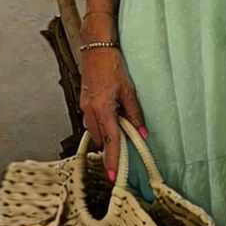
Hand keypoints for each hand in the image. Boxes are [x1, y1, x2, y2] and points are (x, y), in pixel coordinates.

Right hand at [80, 46, 145, 182]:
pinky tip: (110, 123)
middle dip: (110, 150)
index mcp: (102, 108)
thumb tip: (141, 133)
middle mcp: (90, 111)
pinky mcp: (84, 104)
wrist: (96, 50)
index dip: (113, 160)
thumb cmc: (111, 65)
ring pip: (95, 132)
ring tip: (118, 136)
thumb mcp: (128, 90)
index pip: (110, 141)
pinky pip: (92, 123)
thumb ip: (135, 114)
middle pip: (101, 140)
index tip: (114, 175)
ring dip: (106, 137)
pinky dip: (101, 127)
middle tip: (122, 158)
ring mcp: (85, 108)